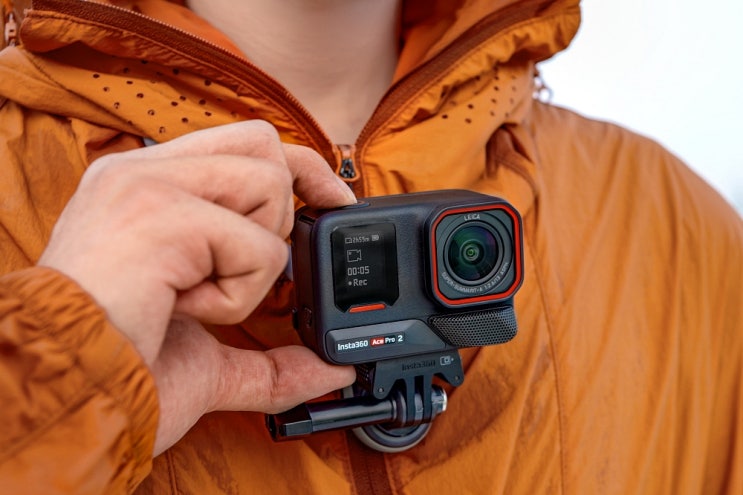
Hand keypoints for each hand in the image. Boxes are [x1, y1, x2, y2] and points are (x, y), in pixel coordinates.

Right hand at [38, 120, 356, 453]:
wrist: (64, 399)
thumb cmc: (120, 372)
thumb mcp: (208, 357)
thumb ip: (274, 361)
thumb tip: (334, 372)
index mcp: (146, 187)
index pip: (244, 141)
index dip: (300, 168)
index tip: (332, 204)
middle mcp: (142, 172)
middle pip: (264, 146)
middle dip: (280, 215)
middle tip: (245, 267)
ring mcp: (148, 186)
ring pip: (268, 185)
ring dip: (256, 260)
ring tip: (200, 296)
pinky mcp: (162, 215)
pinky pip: (258, 245)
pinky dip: (241, 293)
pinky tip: (186, 308)